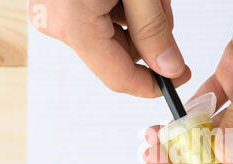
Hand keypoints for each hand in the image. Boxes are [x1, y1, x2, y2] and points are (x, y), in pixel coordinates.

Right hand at [28, 0, 190, 96]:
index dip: (151, 85)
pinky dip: (123, 9)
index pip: (118, 77)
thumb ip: (155, 31)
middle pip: (115, 56)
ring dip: (137, 21)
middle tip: (162, 10)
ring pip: (110, 37)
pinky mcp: (59, 3)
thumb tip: (169, 68)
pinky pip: (98, 20)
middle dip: (147, 39)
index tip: (177, 80)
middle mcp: (57, 23)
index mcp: (74, 24)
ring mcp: (54, 12)